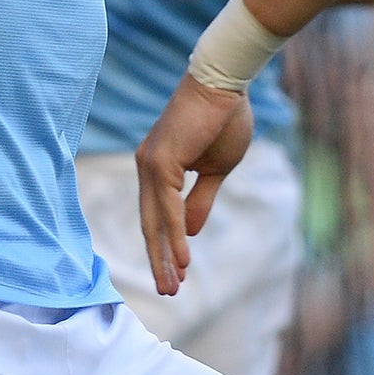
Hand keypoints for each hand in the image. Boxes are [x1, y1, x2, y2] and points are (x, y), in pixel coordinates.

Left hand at [135, 73, 253, 294]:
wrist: (225, 82)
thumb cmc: (225, 119)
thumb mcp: (216, 169)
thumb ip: (200, 199)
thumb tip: (190, 233)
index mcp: (159, 167)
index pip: (158, 215)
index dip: (166, 244)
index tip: (179, 273)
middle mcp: (148, 167)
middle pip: (150, 223)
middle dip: (159, 259)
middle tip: (169, 291)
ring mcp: (150, 164)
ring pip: (156, 221)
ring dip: (164, 256)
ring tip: (173, 286)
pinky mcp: (160, 162)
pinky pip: (168, 208)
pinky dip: (173, 235)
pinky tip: (181, 257)